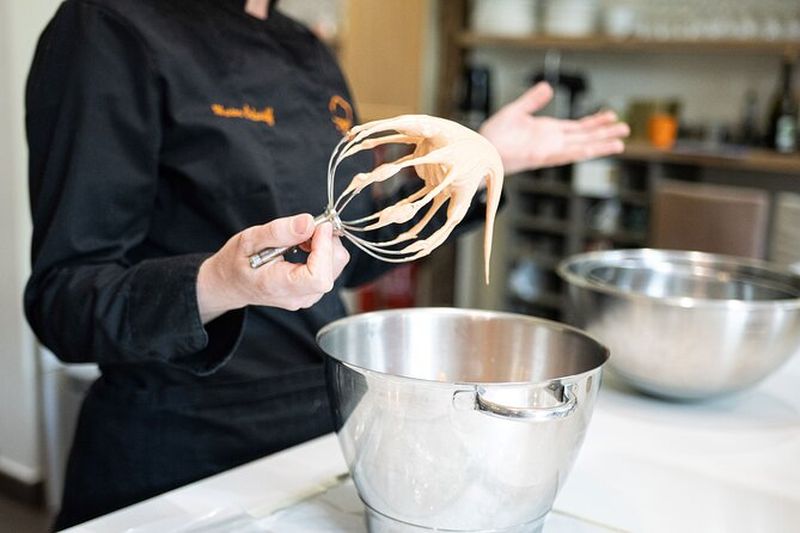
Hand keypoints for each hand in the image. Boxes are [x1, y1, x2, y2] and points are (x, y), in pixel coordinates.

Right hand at [197, 213, 349, 322]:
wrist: (232, 283)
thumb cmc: (238, 261)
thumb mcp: (250, 239)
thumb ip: (279, 232)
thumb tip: (309, 222)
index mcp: (279, 286)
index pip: (318, 277)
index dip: (324, 249)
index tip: (318, 226)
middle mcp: (298, 297)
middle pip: (332, 270)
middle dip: (327, 242)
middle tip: (307, 227)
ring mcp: (308, 297)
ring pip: (336, 267)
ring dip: (326, 245)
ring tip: (301, 238)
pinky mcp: (313, 291)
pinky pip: (331, 268)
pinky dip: (324, 252)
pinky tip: (306, 246)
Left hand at [479, 82, 629, 173]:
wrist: (482, 150)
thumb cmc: (494, 135)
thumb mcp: (516, 111)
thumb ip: (533, 100)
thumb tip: (548, 87)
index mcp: (547, 131)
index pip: (577, 127)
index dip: (594, 123)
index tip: (610, 117)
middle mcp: (552, 142)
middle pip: (585, 137)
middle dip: (604, 133)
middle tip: (625, 129)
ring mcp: (549, 150)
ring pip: (581, 147)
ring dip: (600, 145)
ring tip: (621, 142)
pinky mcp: (542, 157)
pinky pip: (566, 154)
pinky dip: (582, 152)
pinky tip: (596, 150)